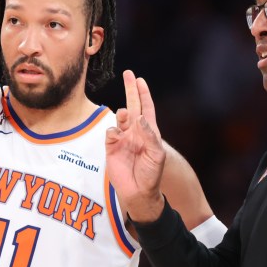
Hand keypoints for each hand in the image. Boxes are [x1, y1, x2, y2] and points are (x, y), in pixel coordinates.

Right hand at [106, 70, 165, 221]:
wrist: (138, 192)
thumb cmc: (152, 175)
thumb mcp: (156, 155)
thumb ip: (150, 136)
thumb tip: (140, 118)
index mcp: (149, 132)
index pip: (146, 108)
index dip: (143, 94)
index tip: (140, 80)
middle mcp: (135, 132)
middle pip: (132, 106)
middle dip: (130, 90)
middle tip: (128, 73)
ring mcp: (123, 139)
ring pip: (120, 118)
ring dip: (123, 114)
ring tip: (125, 115)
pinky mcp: (111, 148)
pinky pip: (110, 133)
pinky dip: (113, 131)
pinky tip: (116, 135)